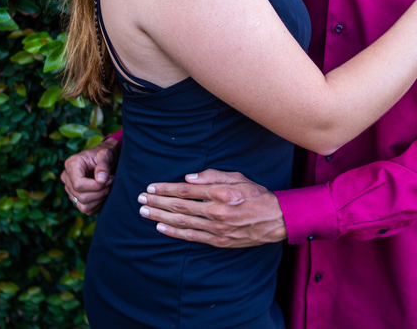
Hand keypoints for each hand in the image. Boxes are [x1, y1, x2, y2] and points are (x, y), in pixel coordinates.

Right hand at [59, 137, 119, 214]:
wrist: (105, 157)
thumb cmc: (105, 153)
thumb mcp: (106, 154)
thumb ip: (103, 165)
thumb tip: (101, 180)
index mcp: (71, 164)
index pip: (78, 184)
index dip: (95, 186)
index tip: (109, 180)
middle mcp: (67, 177)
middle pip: (81, 196)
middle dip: (100, 192)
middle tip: (111, 182)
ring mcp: (69, 189)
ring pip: (83, 206)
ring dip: (99, 199)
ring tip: (107, 187)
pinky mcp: (75, 198)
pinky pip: (86, 209)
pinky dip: (97, 204)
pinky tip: (103, 193)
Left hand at [137, 170, 285, 247]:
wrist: (276, 219)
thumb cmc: (256, 194)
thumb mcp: (237, 177)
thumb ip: (212, 176)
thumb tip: (188, 178)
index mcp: (221, 192)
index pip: (186, 189)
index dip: (166, 188)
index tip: (151, 186)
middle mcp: (217, 210)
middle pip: (179, 205)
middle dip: (157, 201)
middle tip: (140, 198)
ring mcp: (217, 227)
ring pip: (182, 221)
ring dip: (160, 216)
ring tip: (144, 211)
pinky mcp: (219, 240)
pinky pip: (191, 236)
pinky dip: (174, 232)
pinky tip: (160, 227)